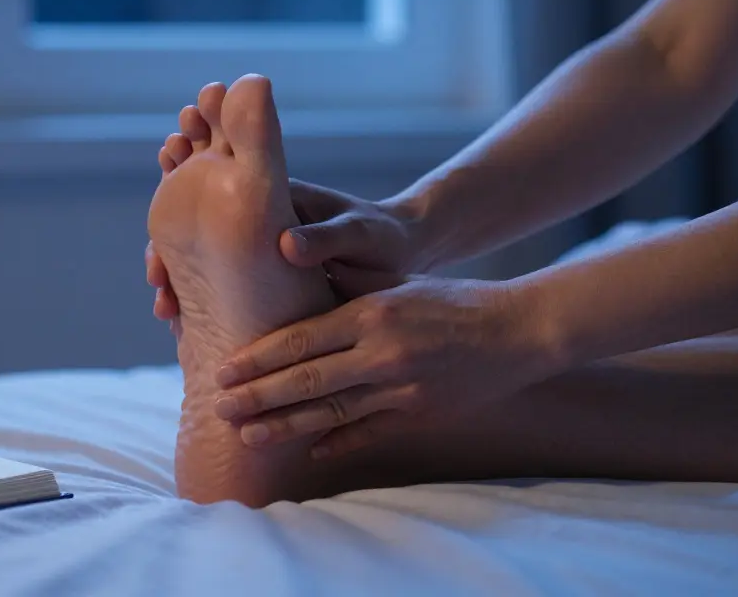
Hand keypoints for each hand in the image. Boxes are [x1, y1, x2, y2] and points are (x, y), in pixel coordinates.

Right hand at [147, 179, 426, 320]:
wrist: (400, 261)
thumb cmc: (383, 238)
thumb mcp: (360, 233)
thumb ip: (326, 237)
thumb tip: (287, 245)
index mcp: (273, 198)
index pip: (214, 196)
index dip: (183, 211)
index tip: (174, 238)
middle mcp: (252, 223)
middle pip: (192, 229)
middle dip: (164, 250)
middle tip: (156, 280)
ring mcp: (250, 254)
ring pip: (197, 263)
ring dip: (175, 281)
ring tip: (166, 311)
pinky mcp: (256, 282)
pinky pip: (215, 290)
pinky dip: (195, 305)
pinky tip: (183, 328)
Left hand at [210, 277, 561, 457]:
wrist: (517, 330)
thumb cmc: (449, 300)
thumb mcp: (395, 285)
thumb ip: (346, 296)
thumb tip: (291, 293)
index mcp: (370, 314)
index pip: (299, 339)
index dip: (257, 360)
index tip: (223, 371)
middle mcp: (381, 353)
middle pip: (305, 380)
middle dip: (257, 397)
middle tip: (220, 408)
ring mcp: (401, 388)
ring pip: (330, 413)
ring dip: (284, 426)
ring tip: (249, 435)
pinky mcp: (419, 413)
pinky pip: (368, 432)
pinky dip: (336, 442)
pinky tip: (310, 452)